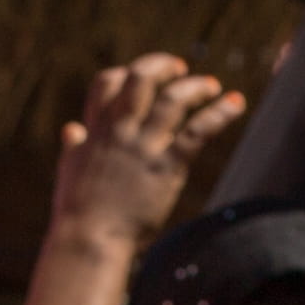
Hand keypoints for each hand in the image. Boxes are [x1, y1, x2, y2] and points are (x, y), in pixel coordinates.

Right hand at [18, 55, 248, 304]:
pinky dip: (219, 113)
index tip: (139, 76)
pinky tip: (235, 103)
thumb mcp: (70, 169)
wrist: (89, 240)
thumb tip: (71, 128)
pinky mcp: (166, 167)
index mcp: (97, 130)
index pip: (107, 82)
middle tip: (180, 68)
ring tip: (212, 85)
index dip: (125, 73)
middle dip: (162, 65)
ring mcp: (143, 147)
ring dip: (196, 87)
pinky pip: (197, 131)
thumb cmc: (79, 211)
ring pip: (172, 100)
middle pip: (140, 79)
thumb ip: (74, 145)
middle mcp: (120, 131)